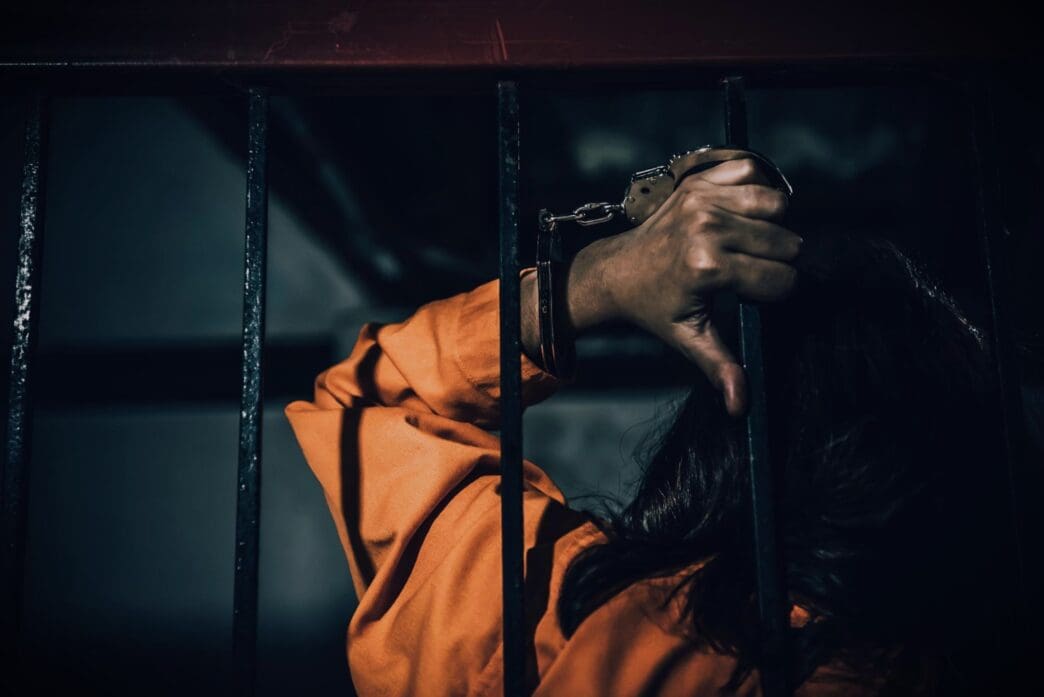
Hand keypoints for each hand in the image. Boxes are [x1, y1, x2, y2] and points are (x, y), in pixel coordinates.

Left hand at [524, 158, 800, 416]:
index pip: (782, 279)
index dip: (774, 292)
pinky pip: (754, 171)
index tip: (750, 296)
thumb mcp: (688, 338)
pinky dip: (755, 188)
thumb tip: (740, 406)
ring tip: (746, 243)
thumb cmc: (655, 307)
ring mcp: (703, 198)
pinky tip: (739, 213)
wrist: (617, 270)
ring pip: (778, 204)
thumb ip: (720, 366)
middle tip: (745, 271)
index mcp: (708, 267)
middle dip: (776, 260)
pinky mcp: (698, 179)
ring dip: (771, 224)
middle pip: (787, 241)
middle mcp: (707, 227)